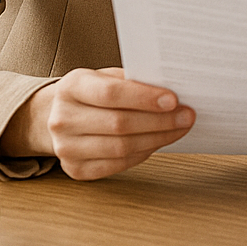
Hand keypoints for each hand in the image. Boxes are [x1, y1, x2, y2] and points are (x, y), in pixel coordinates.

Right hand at [0, 67, 194, 179]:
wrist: (60, 116)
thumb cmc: (93, 93)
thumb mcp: (107, 76)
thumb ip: (134, 81)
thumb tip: (173, 92)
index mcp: (71, 87)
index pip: (110, 94)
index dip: (144, 98)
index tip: (173, 99)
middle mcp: (62, 118)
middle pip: (119, 124)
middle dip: (160, 121)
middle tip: (187, 116)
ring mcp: (65, 147)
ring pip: (121, 147)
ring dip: (157, 139)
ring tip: (179, 129)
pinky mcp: (75, 169)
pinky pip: (117, 165)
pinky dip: (143, 153)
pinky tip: (158, 142)